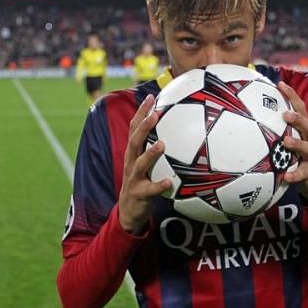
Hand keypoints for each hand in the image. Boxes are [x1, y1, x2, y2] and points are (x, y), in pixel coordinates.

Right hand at [118, 94, 170, 233]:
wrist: (129, 211)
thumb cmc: (142, 182)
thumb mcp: (146, 163)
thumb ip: (155, 147)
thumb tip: (178, 131)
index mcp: (133, 153)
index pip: (134, 128)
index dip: (141, 112)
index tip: (151, 97)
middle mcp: (131, 162)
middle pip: (135, 141)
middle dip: (143, 126)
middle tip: (155, 114)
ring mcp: (134, 178)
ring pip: (140, 164)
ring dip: (150, 154)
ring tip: (161, 144)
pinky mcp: (139, 194)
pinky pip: (150, 190)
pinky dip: (158, 185)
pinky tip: (169, 181)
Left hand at [277, 82, 307, 204]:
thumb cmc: (298, 159)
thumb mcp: (290, 143)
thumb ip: (277, 131)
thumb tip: (252, 118)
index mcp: (303, 132)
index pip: (300, 109)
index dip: (292, 96)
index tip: (280, 84)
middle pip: (307, 126)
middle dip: (297, 118)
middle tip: (285, 114)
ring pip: (307, 148)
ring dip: (296, 144)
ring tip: (285, 141)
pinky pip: (302, 173)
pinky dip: (294, 174)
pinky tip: (284, 176)